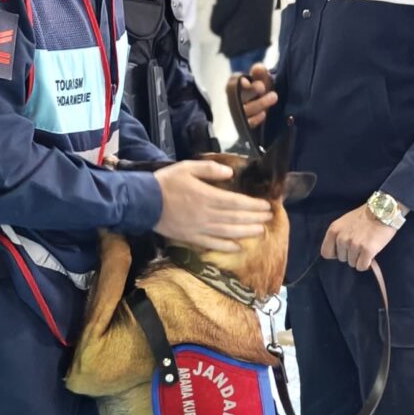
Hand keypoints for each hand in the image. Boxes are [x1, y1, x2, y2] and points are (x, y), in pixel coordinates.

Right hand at [153, 159, 271, 252]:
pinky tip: (238, 247)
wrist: (143, 202)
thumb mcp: (187, 167)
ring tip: (261, 232)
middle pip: (236, 218)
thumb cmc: (166, 182)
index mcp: (207, 196)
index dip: (253, 205)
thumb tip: (230, 173)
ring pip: (228, 232)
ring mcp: (199, 228)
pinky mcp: (191, 238)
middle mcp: (206, 214)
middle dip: (255, 218)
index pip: (237, 202)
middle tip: (269, 218)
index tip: (267, 206)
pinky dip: (226, 246)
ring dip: (246, 232)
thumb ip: (210, 169)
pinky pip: (212, 244)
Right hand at [228, 64, 275, 130]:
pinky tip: (264, 114)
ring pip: (245, 110)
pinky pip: (248, 124)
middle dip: (251, 91)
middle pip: (238, 96)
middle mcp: (234, 100)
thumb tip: (258, 68)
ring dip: (259, 103)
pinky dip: (256, 119)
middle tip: (262, 86)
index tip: (247, 81)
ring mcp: (240, 113)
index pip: (232, 84)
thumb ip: (260, 73)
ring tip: (273, 97)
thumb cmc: (260, 90)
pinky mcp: (246, 125)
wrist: (266, 106)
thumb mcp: (261, 79)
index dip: (237, 83)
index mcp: (235, 87)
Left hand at [321, 205, 397, 270]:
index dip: (335, 254)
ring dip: (360, 258)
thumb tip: (337, 253)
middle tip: (360, 244)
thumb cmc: (364, 216)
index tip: (344, 250)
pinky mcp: (367, 250)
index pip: (326, 253)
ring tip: (367, 246)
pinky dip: (367, 264)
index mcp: (334, 230)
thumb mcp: (344, 222)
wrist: (384, 211)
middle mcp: (341, 238)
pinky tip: (371, 255)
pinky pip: (362, 266)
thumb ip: (338, 235)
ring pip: (352, 264)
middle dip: (350, 255)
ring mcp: (354, 245)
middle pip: (341, 259)